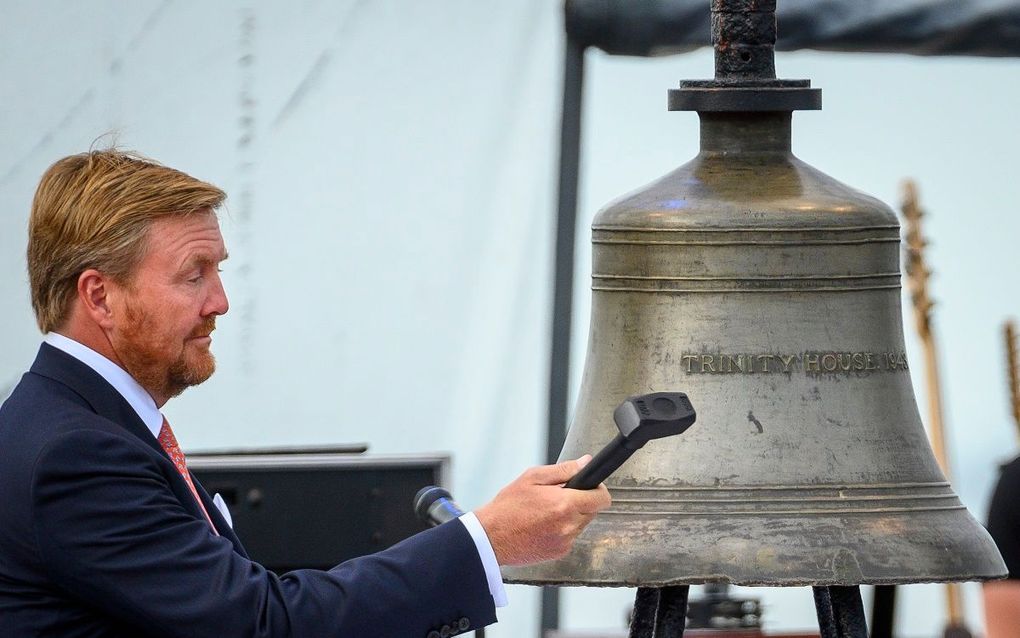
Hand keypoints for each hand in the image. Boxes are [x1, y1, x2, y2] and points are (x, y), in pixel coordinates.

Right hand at [473, 456, 611, 565]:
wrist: (491, 537)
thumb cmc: (507, 507)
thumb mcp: (532, 477)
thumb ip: (563, 470)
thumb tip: (585, 463)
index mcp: (564, 504)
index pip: (602, 498)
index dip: (597, 489)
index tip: (589, 486)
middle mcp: (568, 526)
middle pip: (592, 510)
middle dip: (581, 500)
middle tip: (559, 496)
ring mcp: (565, 542)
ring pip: (582, 523)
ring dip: (571, 515)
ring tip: (546, 511)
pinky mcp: (559, 552)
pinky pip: (570, 536)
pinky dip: (562, 529)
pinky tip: (543, 525)